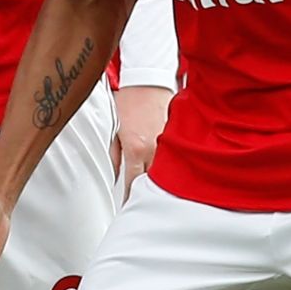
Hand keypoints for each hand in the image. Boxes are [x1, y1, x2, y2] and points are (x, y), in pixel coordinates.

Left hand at [111, 85, 170, 202]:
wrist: (145, 80)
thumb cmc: (126, 101)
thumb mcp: (112, 129)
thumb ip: (113, 156)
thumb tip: (113, 176)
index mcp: (135, 148)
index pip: (134, 184)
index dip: (131, 199)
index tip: (130, 209)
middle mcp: (154, 149)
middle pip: (155, 182)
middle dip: (150, 194)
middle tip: (146, 206)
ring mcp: (169, 144)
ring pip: (168, 171)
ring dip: (164, 181)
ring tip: (161, 194)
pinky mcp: (177, 137)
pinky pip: (176, 157)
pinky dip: (173, 166)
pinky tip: (171, 172)